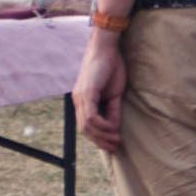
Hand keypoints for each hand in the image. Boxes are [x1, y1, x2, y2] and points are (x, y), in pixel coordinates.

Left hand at [72, 27, 126, 154]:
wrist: (107, 48)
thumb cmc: (111, 67)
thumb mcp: (114, 94)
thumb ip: (113, 110)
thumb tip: (114, 128)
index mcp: (83, 101)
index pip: (86, 126)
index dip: (98, 138)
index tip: (113, 145)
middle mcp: (78, 100)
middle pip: (84, 130)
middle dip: (100, 141)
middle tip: (115, 147)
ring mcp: (81, 97)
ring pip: (87, 126)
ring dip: (102, 136)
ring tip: (116, 140)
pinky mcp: (87, 92)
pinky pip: (91, 116)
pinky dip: (102, 125)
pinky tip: (112, 128)